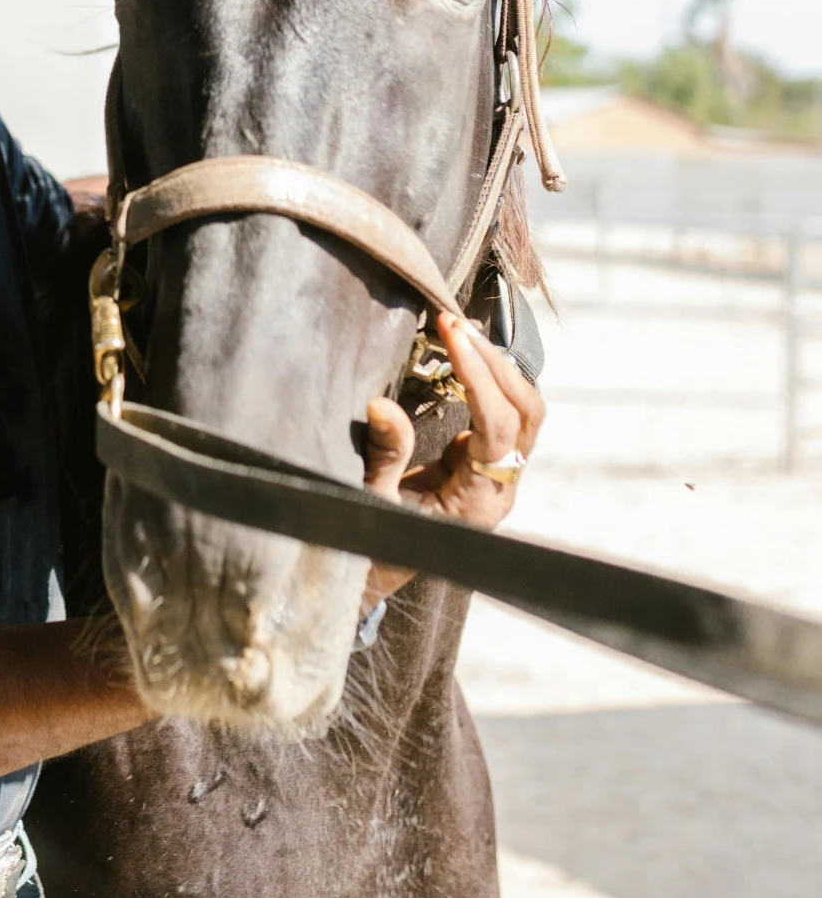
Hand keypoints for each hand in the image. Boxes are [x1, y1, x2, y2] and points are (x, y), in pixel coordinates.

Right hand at [358, 311, 544, 611]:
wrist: (379, 574)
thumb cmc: (374, 547)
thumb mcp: (371, 504)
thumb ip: (383, 457)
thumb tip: (380, 405)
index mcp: (479, 504)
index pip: (498, 428)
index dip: (479, 378)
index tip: (450, 335)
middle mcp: (501, 489)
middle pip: (527, 413)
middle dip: (494, 362)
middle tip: (453, 323)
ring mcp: (500, 477)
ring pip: (524, 411)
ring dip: (497, 367)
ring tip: (459, 331)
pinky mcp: (487, 464)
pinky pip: (506, 414)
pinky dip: (488, 380)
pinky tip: (461, 355)